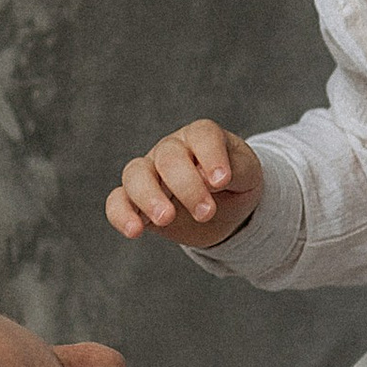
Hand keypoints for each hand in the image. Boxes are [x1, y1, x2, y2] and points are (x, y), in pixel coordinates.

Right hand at [107, 121, 263, 247]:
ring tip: (166, 218)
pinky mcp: (136, 200)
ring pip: (135, 174)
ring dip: (149, 196)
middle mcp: (171, 150)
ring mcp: (150, 172)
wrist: (224, 207)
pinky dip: (121, 214)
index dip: (211, 156)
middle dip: (186, 185)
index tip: (222, 181)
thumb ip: (236, 171)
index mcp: (201, 137)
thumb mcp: (249, 175)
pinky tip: (135, 231)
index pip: (202, 135)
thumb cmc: (236, 182)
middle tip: (206, 213)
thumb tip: (209, 179)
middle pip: (168, 156)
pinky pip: (117, 201)